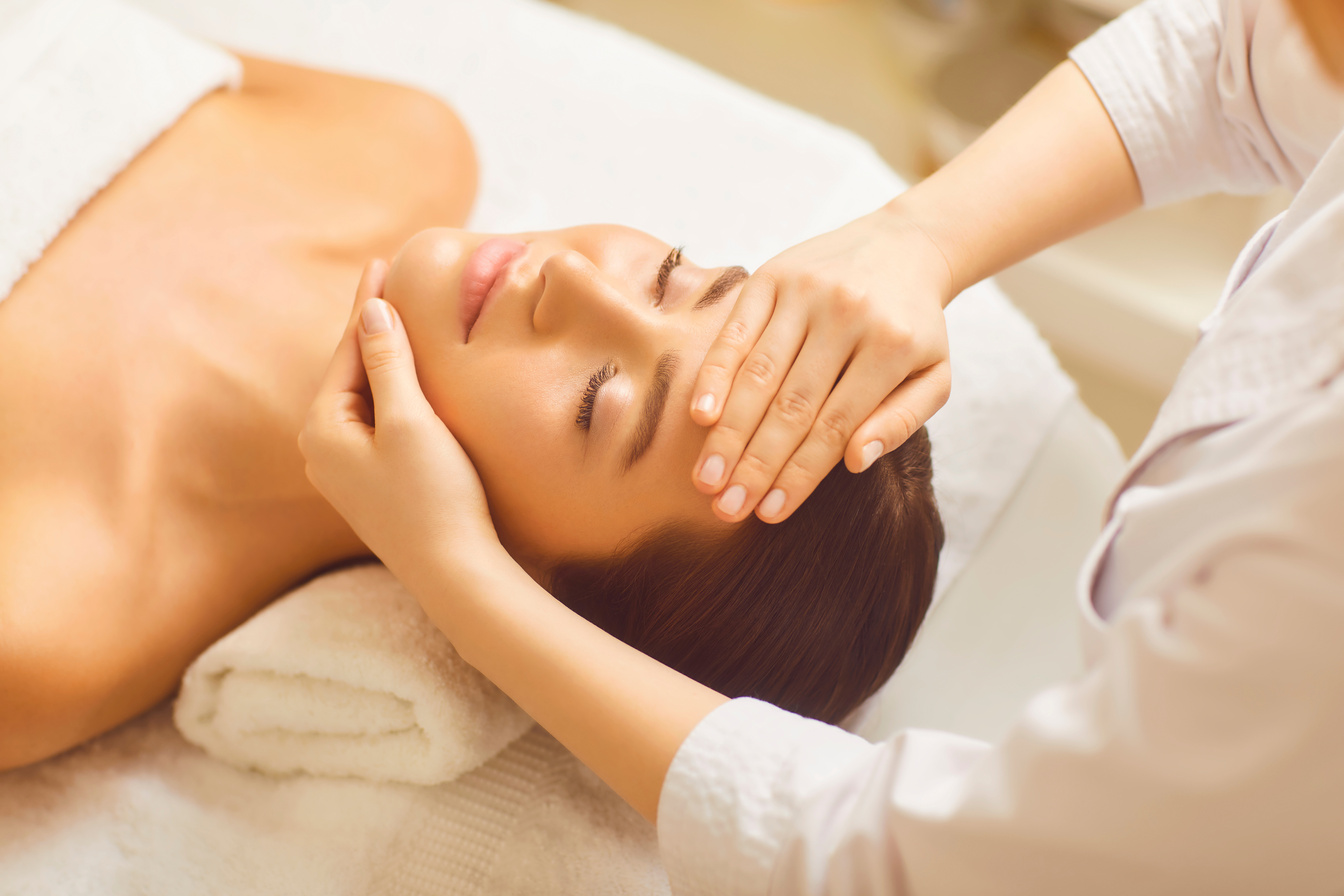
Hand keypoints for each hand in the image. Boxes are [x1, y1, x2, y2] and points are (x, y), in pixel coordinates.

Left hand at [299, 260, 505, 592]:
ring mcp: (345, 471)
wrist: (453, 571)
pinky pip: (377, 424)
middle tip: (388, 283)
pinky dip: (394, 395)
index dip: (368, 305)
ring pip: (365, 399)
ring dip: (384, 362)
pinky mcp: (371, 486)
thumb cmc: (434, 495)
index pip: (347, 350)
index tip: (382, 262)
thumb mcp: (410, 419)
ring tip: (400, 322)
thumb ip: (387, 362)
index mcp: (321, 428)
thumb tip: (373, 311)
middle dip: (372, 330)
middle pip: (351, 372)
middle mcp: (321, 450)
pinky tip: (409, 383)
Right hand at [689, 204, 953, 522]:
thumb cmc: (914, 327)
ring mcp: (806, 292)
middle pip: (791, 405)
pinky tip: (699, 414)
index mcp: (892, 345)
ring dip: (728, 431)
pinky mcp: (771, 276)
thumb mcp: (934, 376)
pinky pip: (737, 332)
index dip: (798, 474)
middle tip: (725, 507)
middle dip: (755, 463)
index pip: (835, 425)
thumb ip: (902, 421)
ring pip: (759, 374)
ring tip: (707, 478)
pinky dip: (714, 374)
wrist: (904, 244)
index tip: (769, 513)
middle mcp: (847, 315)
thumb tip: (854, 461)